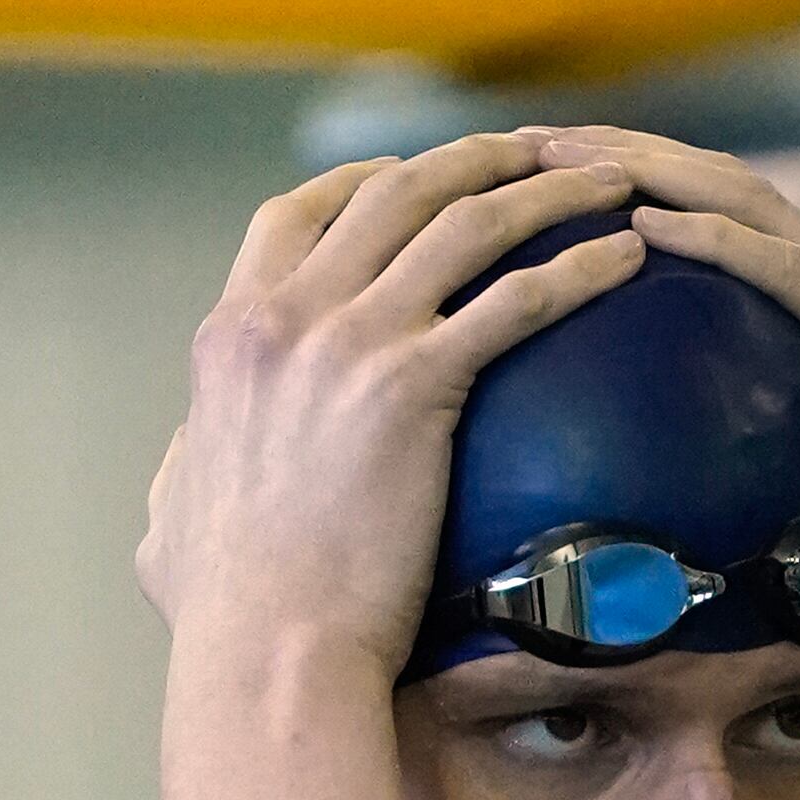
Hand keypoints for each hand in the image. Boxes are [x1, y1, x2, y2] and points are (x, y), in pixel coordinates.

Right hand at [137, 134, 645, 678]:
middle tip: (541, 153)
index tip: (413, 170)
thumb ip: (185, 468)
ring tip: (610, 183)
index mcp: (230, 334)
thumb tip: (181, 469)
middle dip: (473, 158)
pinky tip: (625, 262)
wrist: (270, 645)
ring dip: (545, 191)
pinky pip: (514, 300)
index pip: (292, 214)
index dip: (359, 179)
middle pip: (393, 192)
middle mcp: (285, 316)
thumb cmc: (227, 610)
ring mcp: (348, 341)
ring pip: (464, 224)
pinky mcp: (412, 385)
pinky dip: (576, 268)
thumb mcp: (174, 516)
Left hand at [527, 127, 799, 674]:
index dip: (623, 174)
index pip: (707, 209)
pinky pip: (788, 271)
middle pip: (720, 182)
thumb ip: (689, 447)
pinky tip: (648, 226)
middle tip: (531, 141)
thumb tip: (584, 464)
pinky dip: (719, 239)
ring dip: (655, 171)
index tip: (533, 168)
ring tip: (569, 161)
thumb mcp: (744, 486)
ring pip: (750, 202)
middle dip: (622, 150)